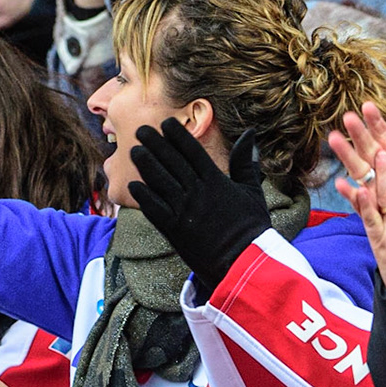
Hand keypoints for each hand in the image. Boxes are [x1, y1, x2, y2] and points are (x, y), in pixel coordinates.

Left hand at [128, 119, 268, 290]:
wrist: (244, 262)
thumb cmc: (251, 227)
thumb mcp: (252, 191)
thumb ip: (245, 162)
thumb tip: (249, 134)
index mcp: (217, 181)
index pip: (192, 151)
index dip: (177, 136)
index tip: (165, 124)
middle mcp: (198, 193)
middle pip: (172, 162)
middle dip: (155, 144)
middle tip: (141, 130)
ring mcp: (184, 211)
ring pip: (160, 181)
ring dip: (145, 164)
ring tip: (134, 151)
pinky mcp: (174, 231)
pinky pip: (154, 209)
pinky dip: (143, 196)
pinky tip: (133, 184)